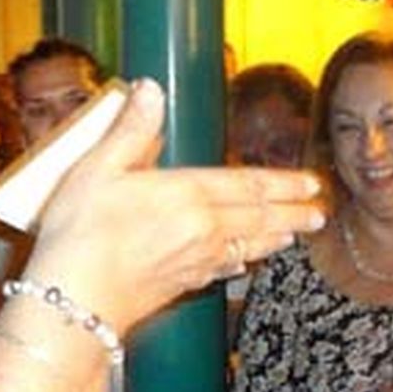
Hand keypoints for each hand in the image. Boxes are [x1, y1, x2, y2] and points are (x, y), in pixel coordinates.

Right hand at [28, 80, 326, 334]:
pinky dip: (239, 261)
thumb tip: (152, 89)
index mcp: (188, 195)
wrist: (73, 302)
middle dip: (293, 214)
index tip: (311, 184)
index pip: (249, 185)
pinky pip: (222, 269)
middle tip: (319, 214)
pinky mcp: (181, 285)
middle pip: (259, 218)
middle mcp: (203, 229)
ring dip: (274, 238)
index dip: (283, 184)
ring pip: (247, 246)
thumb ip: (132, 130)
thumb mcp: (99, 168)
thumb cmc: (80, 233)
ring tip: (293, 235)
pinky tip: (241, 262)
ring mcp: (196, 261)